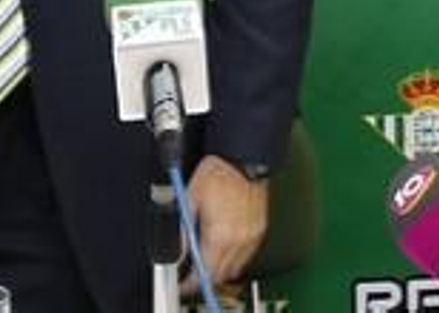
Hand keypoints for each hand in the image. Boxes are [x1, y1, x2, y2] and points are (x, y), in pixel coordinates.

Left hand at [179, 154, 269, 298]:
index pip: (204, 273)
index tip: (184, 282)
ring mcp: (252, 236)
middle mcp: (239, 240)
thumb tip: (178, 250)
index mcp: (220, 235)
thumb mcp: (189, 200)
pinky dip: (235, 257)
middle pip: (220, 274)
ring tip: (209, 258)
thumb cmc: (218, 173)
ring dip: (221, 268)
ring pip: (235, 267)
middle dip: (205, 277)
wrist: (242, 157)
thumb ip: (183, 231)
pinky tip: (226, 247)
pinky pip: (247, 255)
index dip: (191, 282)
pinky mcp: (259, 229)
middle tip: (193, 272)